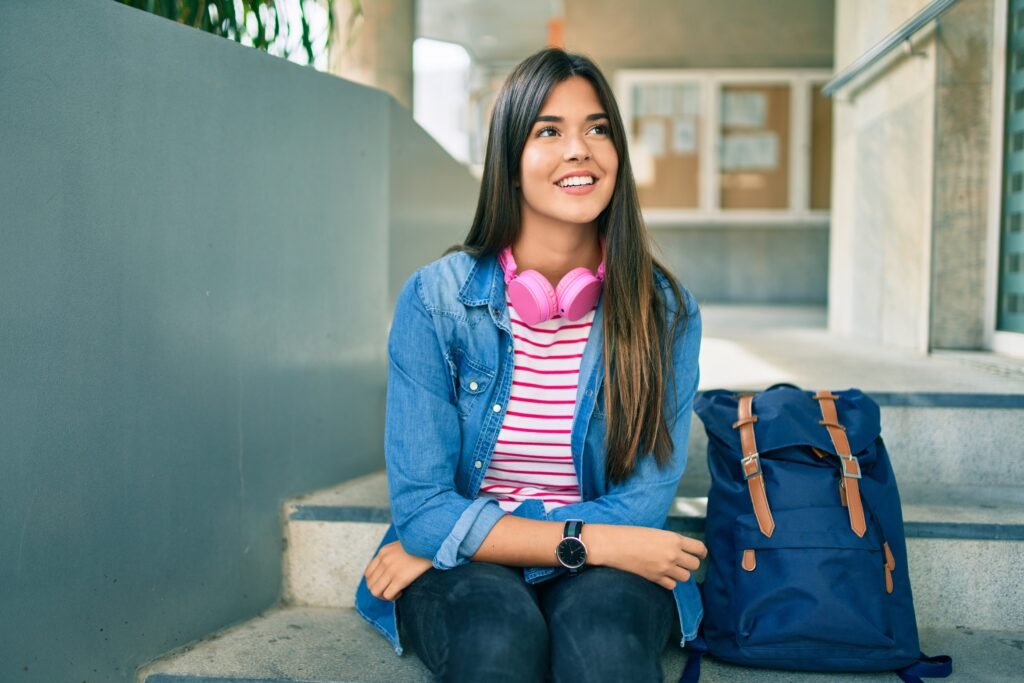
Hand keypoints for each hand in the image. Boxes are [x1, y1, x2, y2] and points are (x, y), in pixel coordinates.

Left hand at [363, 540, 432, 600]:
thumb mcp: (402, 544)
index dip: (374, 582)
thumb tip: (392, 566)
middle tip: (389, 590)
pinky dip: (393, 597)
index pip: (368, 573)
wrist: (431, 542)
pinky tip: (401, 592)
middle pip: (370, 584)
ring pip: (376, 591)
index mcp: (383, 552)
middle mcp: (384, 561)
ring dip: (384, 596)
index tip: (384, 584)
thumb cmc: (421, 545)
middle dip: (378, 590)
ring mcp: (391, 570)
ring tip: (394, 593)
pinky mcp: (400, 579)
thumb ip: (393, 554)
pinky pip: (388, 594)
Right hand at [587, 525, 706, 590]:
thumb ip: (670, 541)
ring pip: (685, 577)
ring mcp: (665, 568)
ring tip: (670, 568)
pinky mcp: (656, 578)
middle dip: (690, 564)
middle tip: (681, 562)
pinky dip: (668, 582)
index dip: (702, 552)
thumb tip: (680, 549)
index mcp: (673, 539)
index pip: (699, 548)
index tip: (700, 554)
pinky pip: (672, 585)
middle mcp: (673, 554)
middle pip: (695, 565)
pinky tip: (661, 575)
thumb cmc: (630, 534)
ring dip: (680, 574)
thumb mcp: (655, 532)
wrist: (613, 545)